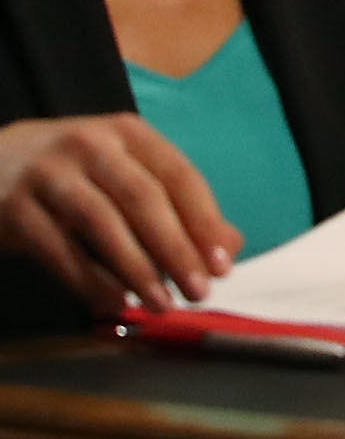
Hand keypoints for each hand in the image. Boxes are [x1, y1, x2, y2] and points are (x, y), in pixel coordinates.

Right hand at [0, 114, 239, 314]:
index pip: (179, 176)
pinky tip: (112, 304)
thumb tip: (229, 247)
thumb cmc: (72, 175)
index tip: (223, 265)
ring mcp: (49, 173)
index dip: (204, 222)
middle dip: (176, 249)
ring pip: (102, 223)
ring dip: (137, 269)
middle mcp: (91, 144)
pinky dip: (89, 281)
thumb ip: (176, 207)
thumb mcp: (123, 174)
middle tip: (199, 291)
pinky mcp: (14, 207)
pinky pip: (58, 249)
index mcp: (129, 133)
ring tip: (161, 305)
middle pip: (144, 198)